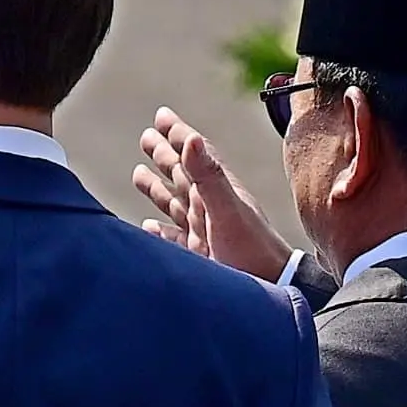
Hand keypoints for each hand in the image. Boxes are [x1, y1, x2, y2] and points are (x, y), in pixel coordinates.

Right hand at [131, 109, 291, 281]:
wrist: (268, 291)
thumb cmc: (252, 250)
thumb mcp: (227, 209)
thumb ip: (208, 175)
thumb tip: (191, 138)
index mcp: (216, 191)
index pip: (194, 155)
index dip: (178, 134)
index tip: (162, 115)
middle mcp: (208, 208)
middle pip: (181, 174)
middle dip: (163, 155)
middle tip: (147, 135)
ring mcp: (201, 232)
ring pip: (173, 203)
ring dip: (157, 188)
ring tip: (139, 174)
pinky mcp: (196, 257)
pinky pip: (170, 238)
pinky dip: (158, 231)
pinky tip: (149, 227)